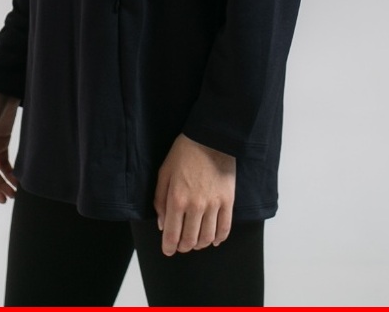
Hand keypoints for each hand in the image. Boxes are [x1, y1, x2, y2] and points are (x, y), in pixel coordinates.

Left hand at [153, 133, 235, 255]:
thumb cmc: (184, 153)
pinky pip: (225, 228)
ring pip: (207, 238)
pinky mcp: (228, 201)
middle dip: (183, 247)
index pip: (172, 235)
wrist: (210, 138)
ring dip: (200, 244)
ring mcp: (214, 205)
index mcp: (177, 199)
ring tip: (196, 241)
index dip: (168, 247)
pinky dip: (219, 238)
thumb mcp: (164, 172)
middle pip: (190, 240)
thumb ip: (160, 200)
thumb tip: (162, 225)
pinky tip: (214, 239)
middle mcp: (195, 206)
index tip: (168, 250)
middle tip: (181, 245)